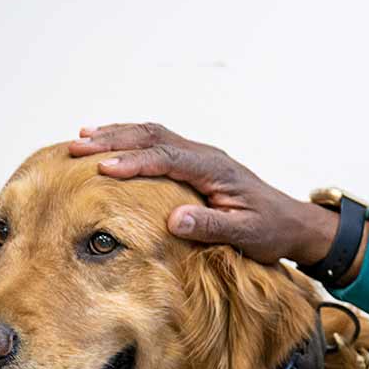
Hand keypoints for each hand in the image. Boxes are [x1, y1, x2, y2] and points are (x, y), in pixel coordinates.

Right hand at [68, 123, 344, 269]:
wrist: (291, 222)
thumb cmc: (270, 231)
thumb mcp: (246, 234)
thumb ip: (212, 226)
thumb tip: (175, 219)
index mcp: (215, 169)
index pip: (167, 158)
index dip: (134, 162)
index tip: (103, 169)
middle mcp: (205, 155)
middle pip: (153, 137)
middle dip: (114, 140)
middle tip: (77, 147)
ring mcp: (199, 156)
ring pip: (152, 134)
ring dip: (117, 135)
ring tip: (81, 139)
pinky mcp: (194, 163)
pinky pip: (157, 144)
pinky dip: (129, 141)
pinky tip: (107, 144)